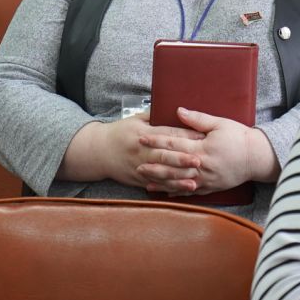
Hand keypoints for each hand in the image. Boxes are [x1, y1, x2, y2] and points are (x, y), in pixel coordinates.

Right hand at [64, 113, 203, 187]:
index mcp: (143, 133)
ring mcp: (139, 167)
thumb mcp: (134, 119)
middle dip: (182, 159)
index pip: (166, 134)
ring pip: (161, 174)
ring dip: (178, 178)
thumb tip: (175, 109)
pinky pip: (156, 185)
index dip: (184, 136)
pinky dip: (169, 188)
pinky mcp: (138, 179)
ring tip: (194, 180)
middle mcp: (141, 151)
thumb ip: (154, 115)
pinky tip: (181, 189)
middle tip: (199, 160)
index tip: (200, 137)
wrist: (98, 151)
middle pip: (164, 155)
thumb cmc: (120, 132)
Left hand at [138, 107, 276, 194]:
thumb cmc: (239, 138)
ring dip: (161, 182)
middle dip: (153, 165)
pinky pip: (190, 191)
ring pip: (178, 182)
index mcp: (202, 149)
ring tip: (145, 181)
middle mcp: (201, 166)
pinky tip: (164, 192)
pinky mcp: (210, 187)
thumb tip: (178, 111)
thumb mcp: (220, 124)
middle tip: (137, 164)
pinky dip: (176, 192)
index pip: (174, 144)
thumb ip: (198, 119)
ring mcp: (205, 179)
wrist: (256, 158)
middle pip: (172, 166)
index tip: (142, 138)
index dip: (156, 141)